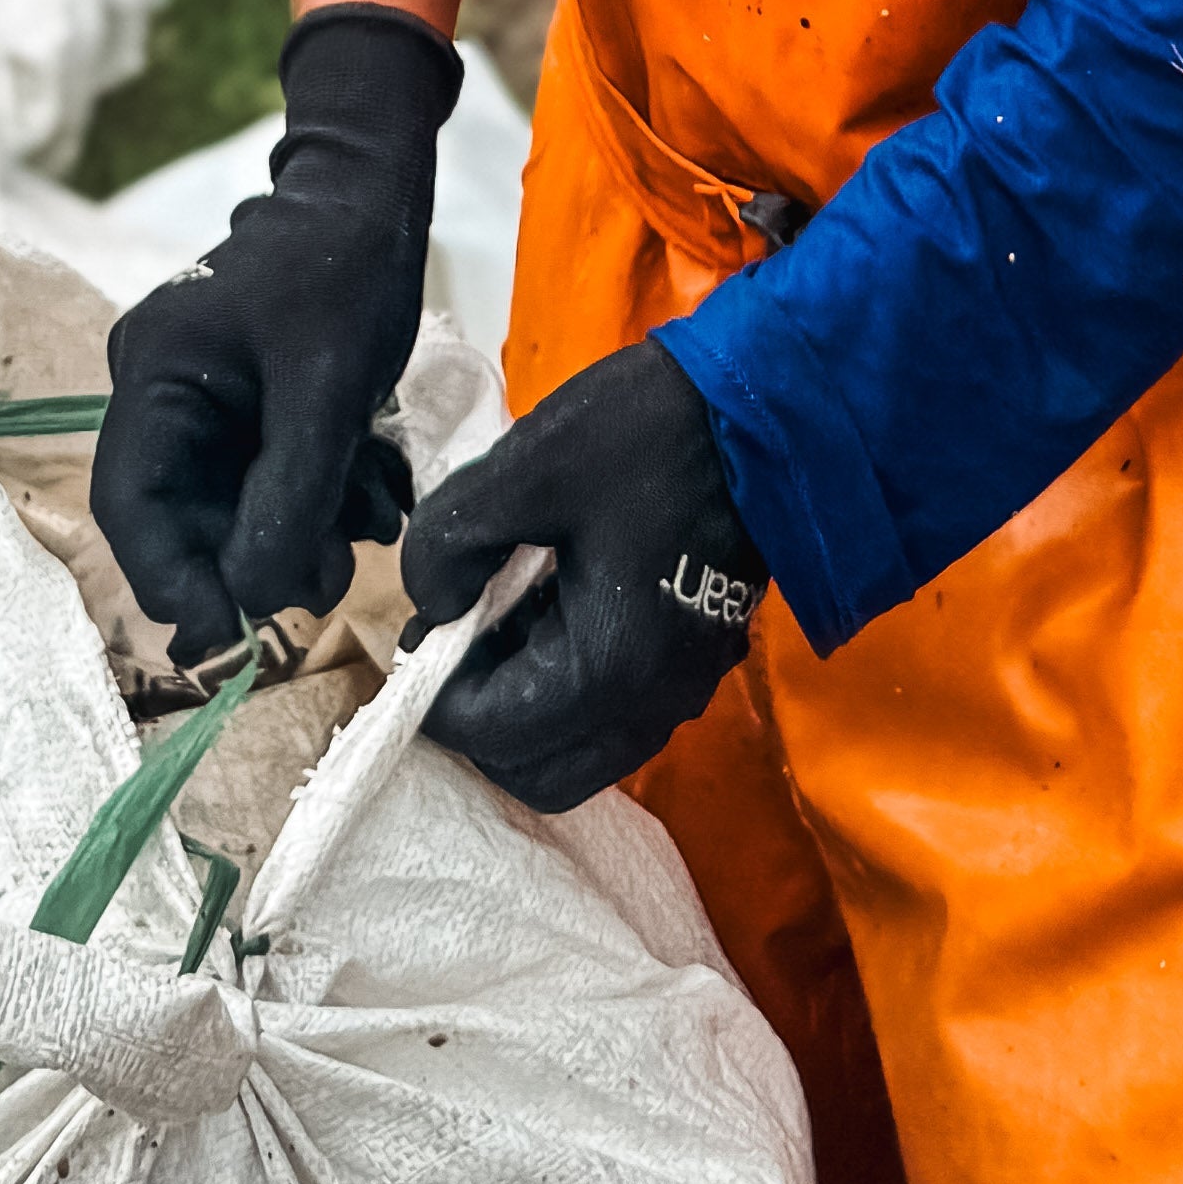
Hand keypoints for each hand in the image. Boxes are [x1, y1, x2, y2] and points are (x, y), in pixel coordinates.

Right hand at [93, 5, 458, 664]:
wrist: (374, 194)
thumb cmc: (344, 273)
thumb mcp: (325, 390)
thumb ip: (287, 496)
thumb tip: (253, 596)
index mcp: (153, 374)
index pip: (130, 502)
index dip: (169, 579)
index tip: (225, 636)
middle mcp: (164, 394)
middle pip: (182, 517)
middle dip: (251, 561)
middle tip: (323, 582)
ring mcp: (207, 404)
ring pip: (233, 510)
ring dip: (299, 535)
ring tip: (366, 524)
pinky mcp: (252, 411)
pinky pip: (268, 483)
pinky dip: (318, 503)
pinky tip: (373, 494)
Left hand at [399, 336, 766, 814]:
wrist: (767, 410)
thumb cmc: (646, 437)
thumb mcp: (524, 469)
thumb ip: (450, 541)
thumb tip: (429, 603)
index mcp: (607, 673)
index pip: (490, 735)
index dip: (433, 693)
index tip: (416, 627)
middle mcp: (649, 708)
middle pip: (534, 773)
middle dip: (476, 721)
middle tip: (452, 639)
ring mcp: (680, 693)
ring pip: (575, 754)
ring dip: (521, 710)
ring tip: (494, 618)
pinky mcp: (691, 665)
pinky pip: (610, 720)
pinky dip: (562, 693)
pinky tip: (545, 609)